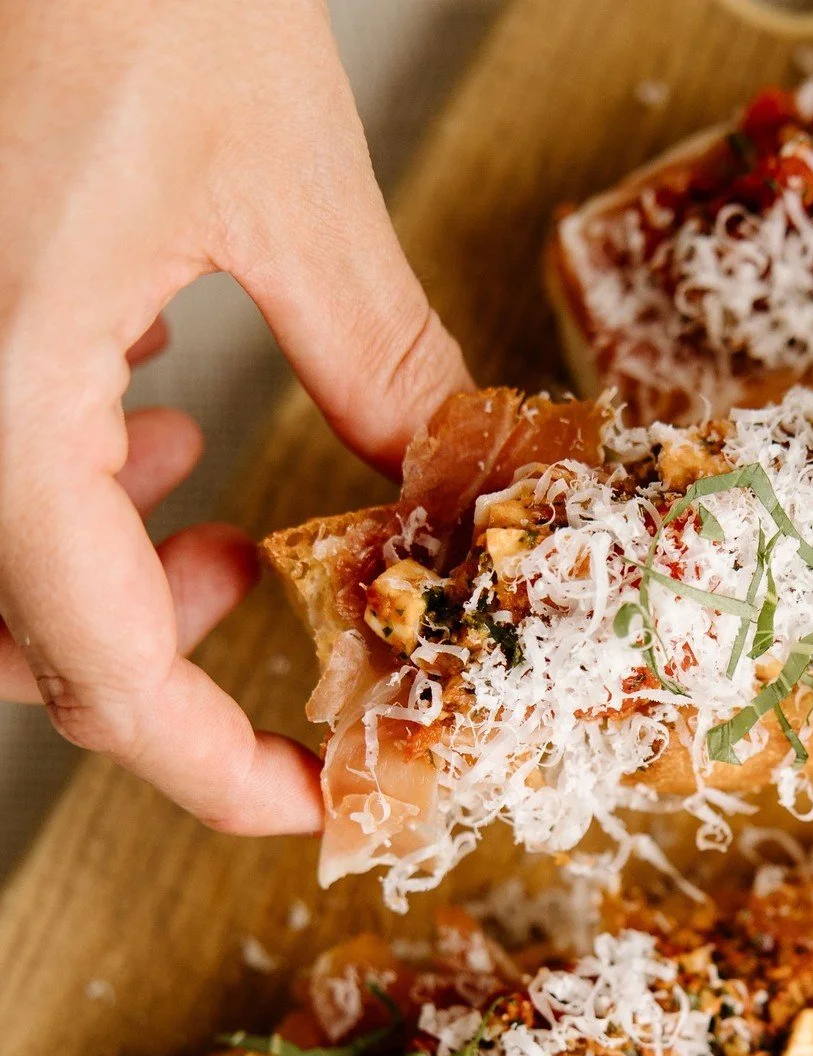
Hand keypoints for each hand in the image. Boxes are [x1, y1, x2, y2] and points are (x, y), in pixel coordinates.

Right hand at [0, 0, 470, 832]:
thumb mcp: (283, 176)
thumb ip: (378, 355)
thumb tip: (450, 477)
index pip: (99, 673)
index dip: (212, 767)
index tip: (310, 801)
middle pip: (23, 644)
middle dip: (159, 658)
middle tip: (265, 593)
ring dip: (106, 569)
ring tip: (208, 500)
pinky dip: (64, 475)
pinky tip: (135, 390)